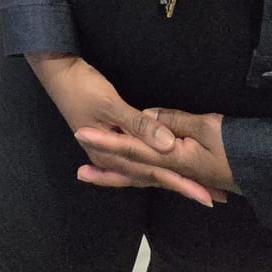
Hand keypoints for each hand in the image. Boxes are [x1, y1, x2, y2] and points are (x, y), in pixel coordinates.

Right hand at [27, 53, 219, 205]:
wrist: (58, 73)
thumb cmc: (83, 87)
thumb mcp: (111, 104)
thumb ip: (139, 126)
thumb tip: (170, 146)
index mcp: (112, 155)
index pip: (155, 173)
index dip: (183, 184)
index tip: (207, 197)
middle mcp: (112, 159)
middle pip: (154, 177)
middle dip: (183, 187)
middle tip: (214, 198)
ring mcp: (112, 152)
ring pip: (148, 171)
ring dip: (172, 181)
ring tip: (199, 190)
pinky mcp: (115, 142)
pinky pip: (141, 160)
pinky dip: (157, 167)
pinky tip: (168, 173)